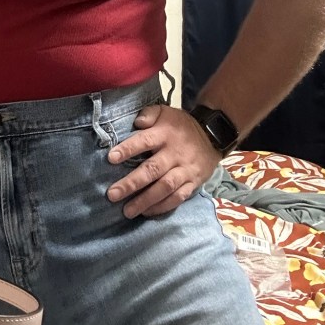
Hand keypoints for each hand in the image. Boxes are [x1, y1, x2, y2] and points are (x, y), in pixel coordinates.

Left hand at [106, 104, 220, 217]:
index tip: (111, 159)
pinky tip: (146, 212)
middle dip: (132, 184)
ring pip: (165, 188)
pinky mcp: (193, 183)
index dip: (128, 149)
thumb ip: (149, 114)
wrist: (213, 135)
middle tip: (112, 195)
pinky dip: (162, 207)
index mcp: (165, 134)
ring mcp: (185, 170)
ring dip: (145, 201)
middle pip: (152, 170)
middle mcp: (175, 153)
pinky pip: (178, 198)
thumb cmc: (180, 125)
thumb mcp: (166, 112)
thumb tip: (137, 121)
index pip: (144, 141)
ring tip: (127, 211)